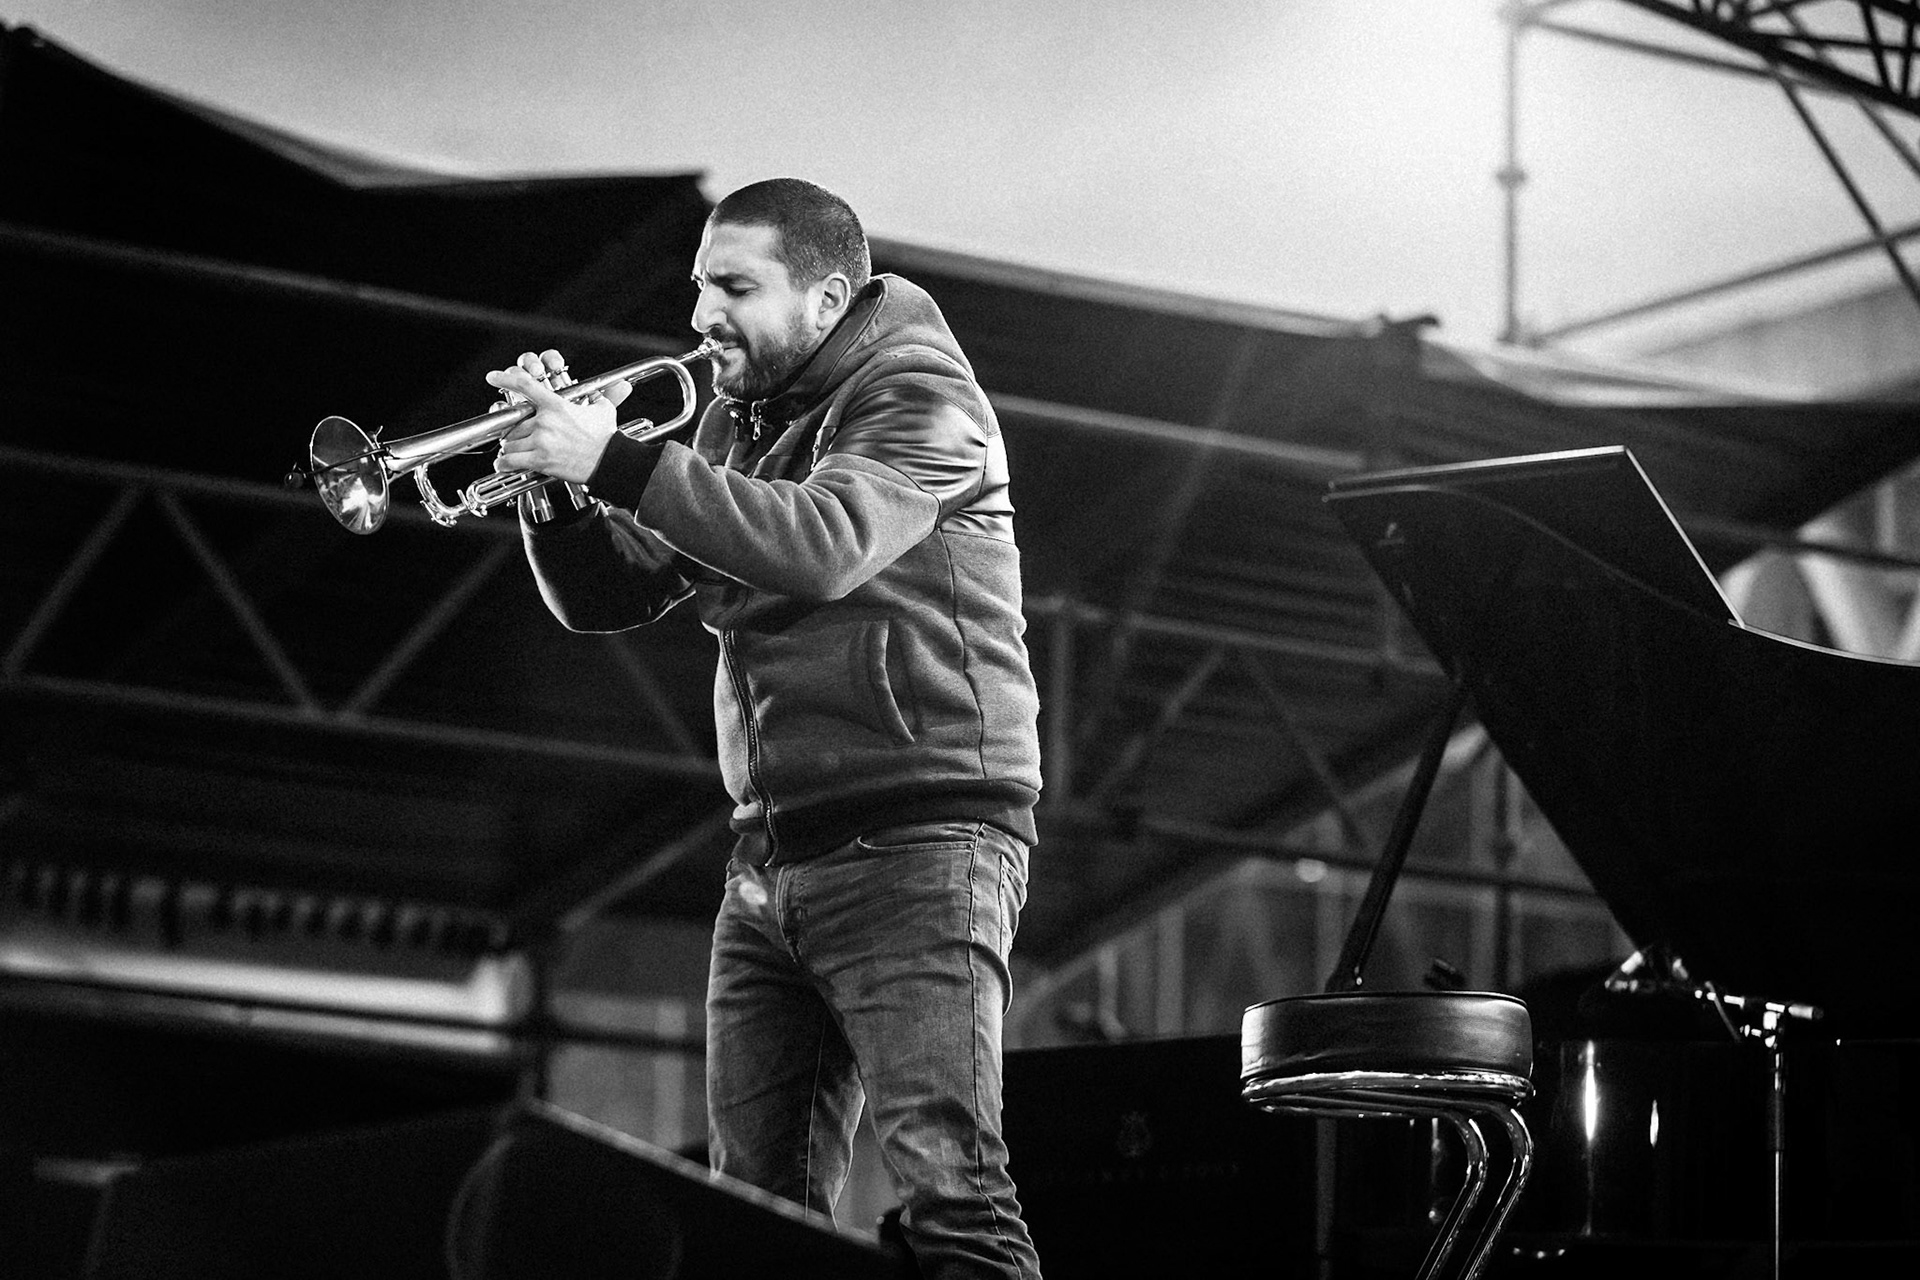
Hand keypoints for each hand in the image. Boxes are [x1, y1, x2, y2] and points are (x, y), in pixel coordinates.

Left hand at [485, 350, 633, 483]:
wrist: (609, 462)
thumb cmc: (606, 438)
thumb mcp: (604, 409)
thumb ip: (598, 396)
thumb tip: (610, 387)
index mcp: (556, 406)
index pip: (524, 386)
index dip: (505, 379)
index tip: (493, 378)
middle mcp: (545, 422)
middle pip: (514, 422)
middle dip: (515, 430)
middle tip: (521, 435)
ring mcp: (541, 442)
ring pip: (510, 442)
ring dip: (510, 447)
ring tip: (517, 451)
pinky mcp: (540, 460)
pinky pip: (511, 461)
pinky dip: (504, 464)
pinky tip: (503, 464)